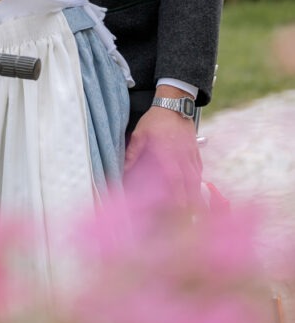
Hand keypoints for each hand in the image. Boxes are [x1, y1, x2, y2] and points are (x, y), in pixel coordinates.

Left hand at [124, 93, 202, 207]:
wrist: (175, 104)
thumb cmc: (155, 120)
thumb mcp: (140, 134)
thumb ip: (132, 153)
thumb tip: (121, 170)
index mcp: (169, 155)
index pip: (176, 181)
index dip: (178, 197)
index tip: (179, 210)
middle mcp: (183, 158)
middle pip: (190, 185)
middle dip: (191, 202)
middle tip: (189, 218)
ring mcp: (191, 156)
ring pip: (197, 180)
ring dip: (196, 195)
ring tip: (195, 211)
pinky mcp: (196, 152)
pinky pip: (199, 171)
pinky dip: (198, 182)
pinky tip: (195, 190)